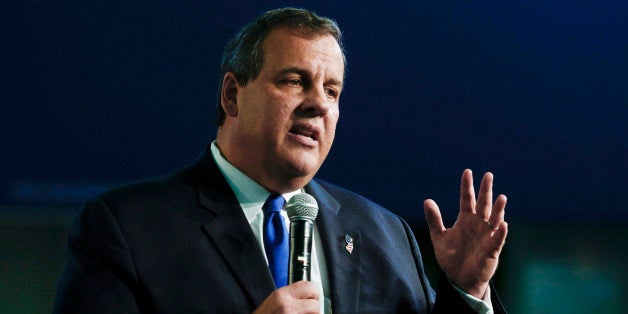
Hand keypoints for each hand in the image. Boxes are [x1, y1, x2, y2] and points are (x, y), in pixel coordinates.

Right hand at [254, 281, 319, 313]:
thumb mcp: (274, 300)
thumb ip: (290, 295)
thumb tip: (307, 294)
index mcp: (281, 295)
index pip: (308, 286)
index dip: (314, 292)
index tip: (313, 296)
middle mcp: (287, 306)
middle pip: (315, 304)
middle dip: (315, 308)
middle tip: (310, 310)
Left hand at [423, 169, 507, 298]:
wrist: (459, 278)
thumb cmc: (451, 257)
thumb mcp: (438, 237)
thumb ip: (434, 219)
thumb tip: (427, 200)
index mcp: (465, 220)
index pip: (466, 199)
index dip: (466, 186)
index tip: (467, 172)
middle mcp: (478, 225)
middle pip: (483, 204)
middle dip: (485, 190)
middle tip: (488, 175)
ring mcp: (486, 236)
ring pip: (494, 219)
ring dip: (498, 209)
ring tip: (501, 197)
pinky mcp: (492, 250)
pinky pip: (497, 240)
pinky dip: (500, 232)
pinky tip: (502, 224)